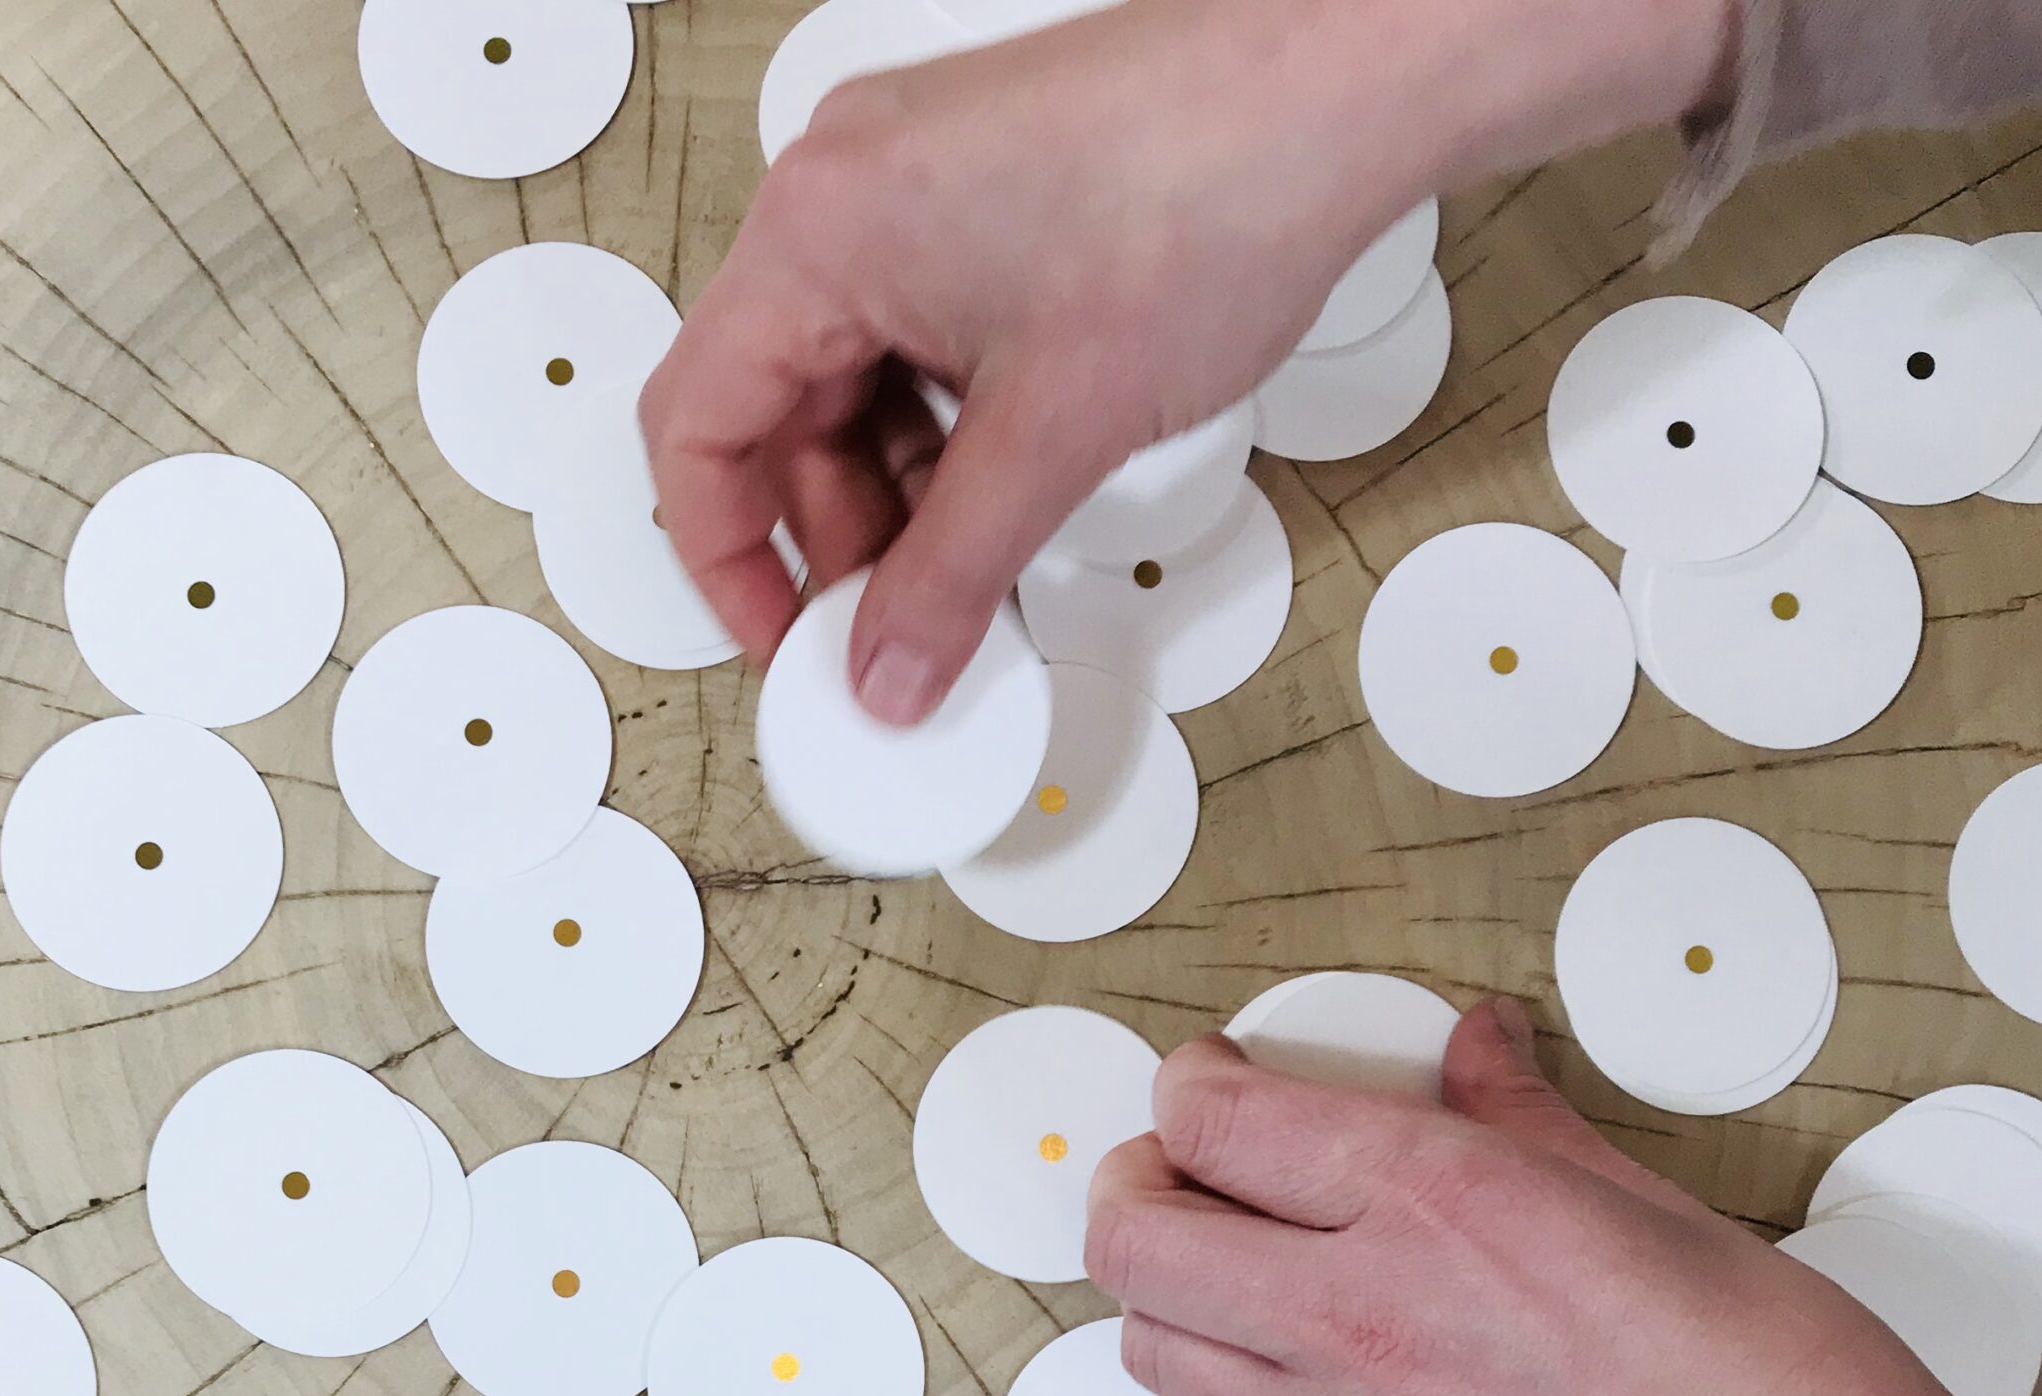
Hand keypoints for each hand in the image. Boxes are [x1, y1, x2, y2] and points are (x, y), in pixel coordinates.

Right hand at [641, 0, 1733, 722]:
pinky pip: (912, 342)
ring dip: (894, 496)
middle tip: (891, 634)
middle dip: (829, 538)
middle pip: (770, 411)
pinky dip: (941, 434)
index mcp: (818, 230)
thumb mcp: (1055, 432)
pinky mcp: (976, 198)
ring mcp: (909, 189)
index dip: (727, 563)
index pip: (695, 428)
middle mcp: (842, 194)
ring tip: (966, 577)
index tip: (786, 646)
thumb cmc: (1211, 187)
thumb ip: (951, 575)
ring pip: (848, 386)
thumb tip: (887, 670)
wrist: (1346, 80)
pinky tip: (1000, 496)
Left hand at [1083, 1000, 2021, 1395]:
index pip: (1211, 1119)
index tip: (1212, 1081)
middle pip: (1131, 1238)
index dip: (1190, 1085)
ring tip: (1225, 1270)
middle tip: (1182, 1169)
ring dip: (1164, 1295)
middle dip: (1134, 1184)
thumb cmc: (1763, 1376)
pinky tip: (1277, 1371)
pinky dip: (1218, 1394)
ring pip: (1151, 1348)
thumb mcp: (1642, 1196)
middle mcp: (1357, 1314)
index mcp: (1431, 1201)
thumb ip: (1518, 1115)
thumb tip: (1475, 1044)